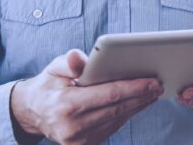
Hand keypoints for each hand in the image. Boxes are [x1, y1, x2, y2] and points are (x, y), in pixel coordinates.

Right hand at [10, 49, 162, 144]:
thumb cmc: (48, 85)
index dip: (134, 88)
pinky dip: (126, 114)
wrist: (33, 113)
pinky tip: (137, 103)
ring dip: (137, 106)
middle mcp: (73, 126)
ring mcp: (79, 140)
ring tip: (152, 92)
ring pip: (117, 120)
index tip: (152, 81)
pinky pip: (112, 127)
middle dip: (141, 96)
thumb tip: (77, 56)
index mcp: (67, 105)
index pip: (109, 95)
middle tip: (158, 85)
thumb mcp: (54, 68)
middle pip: (117, 109)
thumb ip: (69, 63)